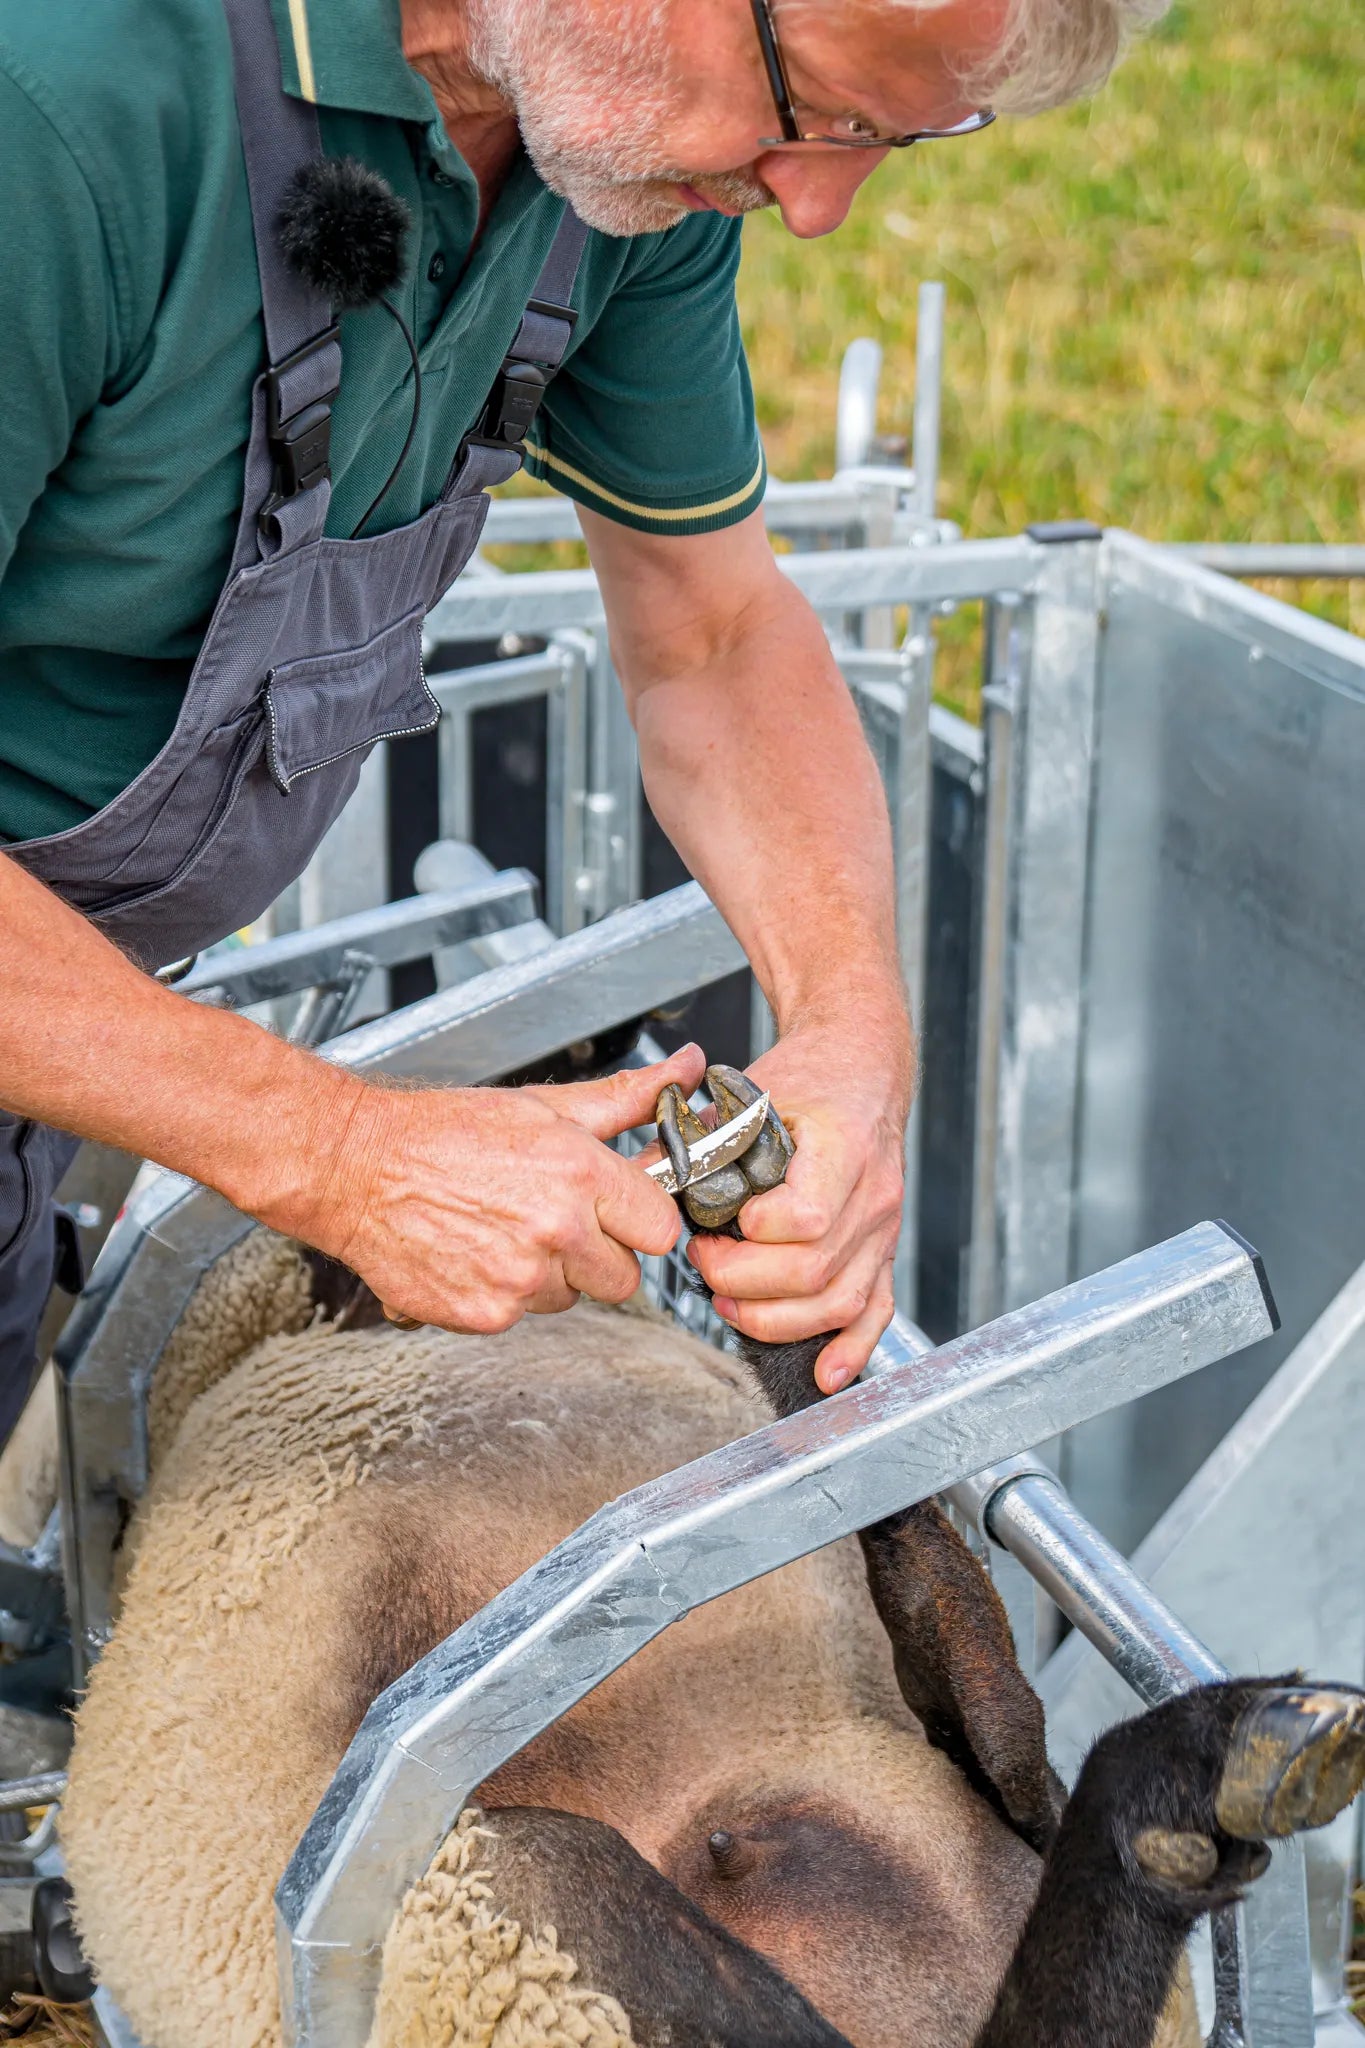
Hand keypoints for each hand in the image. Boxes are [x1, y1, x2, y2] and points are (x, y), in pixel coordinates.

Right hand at [259, 1044, 705, 1333]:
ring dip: (551, 1274)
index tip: (618, 1211)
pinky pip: (523, 1315)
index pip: (661, 1229)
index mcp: (581, 1174)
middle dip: (599, 1254)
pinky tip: (477, 1254)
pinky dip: (505, 1293)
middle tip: (555, 1221)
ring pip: (572, 1297)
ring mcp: (522, 1277)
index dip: (639, 1220)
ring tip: (505, 1230)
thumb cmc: (446, 1133)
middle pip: (625, 1277)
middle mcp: (557, 1230)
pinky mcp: (487, 1314)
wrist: (358, 1168)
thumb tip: (688, 1070)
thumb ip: (627, 1099)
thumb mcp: (544, 1107)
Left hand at [685, 1011, 912, 1393]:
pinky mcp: (883, 1248)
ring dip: (778, 1318)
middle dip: (744, 1281)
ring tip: (730, 1305)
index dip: (750, 1235)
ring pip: (840, 1300)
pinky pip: (876, 1309)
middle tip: (705, 1263)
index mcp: (844, 1147)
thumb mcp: (750, 1092)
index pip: (802, 1217)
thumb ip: (701, 1137)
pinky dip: (852, 1348)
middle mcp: (873, 1194)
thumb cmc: (809, 1076)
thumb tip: (645, 1176)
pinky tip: (825, 1374)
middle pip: (813, 1269)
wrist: (861, 1066)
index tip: (713, 1224)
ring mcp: (882, 1227)